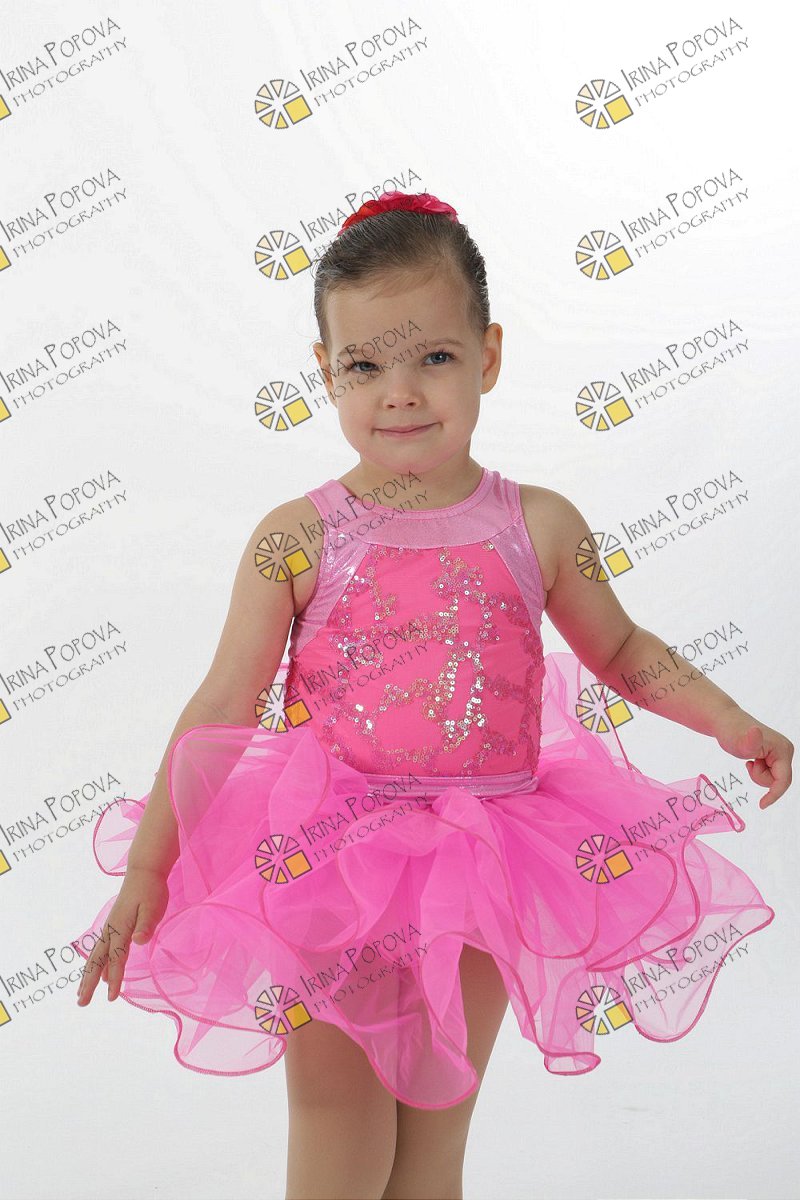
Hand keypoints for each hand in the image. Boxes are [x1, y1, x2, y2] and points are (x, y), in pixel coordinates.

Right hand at [76, 867, 168, 1004]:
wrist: (143, 871)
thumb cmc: (151, 890)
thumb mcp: (154, 906)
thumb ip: (146, 924)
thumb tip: (139, 941)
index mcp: (121, 927)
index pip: (116, 958)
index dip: (114, 979)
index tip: (111, 999)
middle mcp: (111, 929)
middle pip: (97, 961)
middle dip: (89, 983)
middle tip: (81, 1004)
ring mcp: (110, 928)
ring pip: (95, 957)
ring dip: (88, 976)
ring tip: (81, 995)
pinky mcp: (113, 926)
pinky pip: (101, 951)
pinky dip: (96, 965)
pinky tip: (100, 976)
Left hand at [714, 710, 793, 808]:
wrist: (725, 721)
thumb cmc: (731, 732)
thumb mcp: (738, 742)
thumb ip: (749, 742)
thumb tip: (756, 731)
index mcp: (783, 750)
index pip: (783, 780)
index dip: (774, 795)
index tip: (761, 805)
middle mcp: (785, 750)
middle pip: (778, 780)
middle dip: (761, 777)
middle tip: (749, 763)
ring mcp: (780, 753)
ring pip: (772, 777)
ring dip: (758, 773)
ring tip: (750, 759)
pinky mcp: (774, 755)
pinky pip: (769, 772)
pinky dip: (758, 770)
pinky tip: (751, 759)